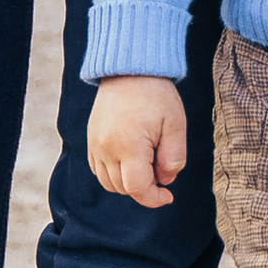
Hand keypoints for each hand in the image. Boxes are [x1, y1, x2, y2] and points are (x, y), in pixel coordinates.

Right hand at [88, 76, 188, 207]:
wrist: (129, 69)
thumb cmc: (155, 94)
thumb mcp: (175, 124)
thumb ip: (174, 157)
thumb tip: (166, 181)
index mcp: (129, 146)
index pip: (138, 189)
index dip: (154, 199)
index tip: (168, 196)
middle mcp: (107, 149)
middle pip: (123, 188)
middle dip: (144, 187)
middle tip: (160, 166)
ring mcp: (96, 144)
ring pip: (109, 182)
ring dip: (127, 183)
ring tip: (146, 160)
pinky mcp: (91, 139)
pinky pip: (98, 169)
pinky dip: (113, 173)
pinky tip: (130, 158)